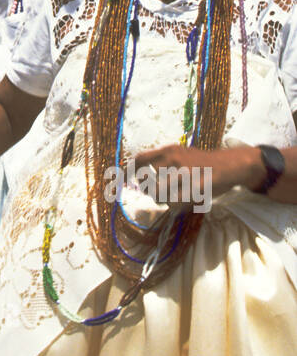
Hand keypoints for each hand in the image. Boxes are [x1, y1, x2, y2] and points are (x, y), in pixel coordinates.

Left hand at [132, 143, 260, 210]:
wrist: (229, 165)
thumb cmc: (202, 162)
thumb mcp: (180, 152)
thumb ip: (161, 159)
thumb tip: (137, 170)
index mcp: (168, 150)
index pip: (140, 159)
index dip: (130, 171)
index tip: (126, 179)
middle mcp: (173, 160)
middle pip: (145, 180)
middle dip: (146, 189)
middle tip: (152, 191)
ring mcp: (184, 174)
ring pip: (158, 194)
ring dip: (161, 199)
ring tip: (170, 196)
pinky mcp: (194, 189)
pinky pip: (173, 203)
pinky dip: (174, 205)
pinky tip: (181, 201)